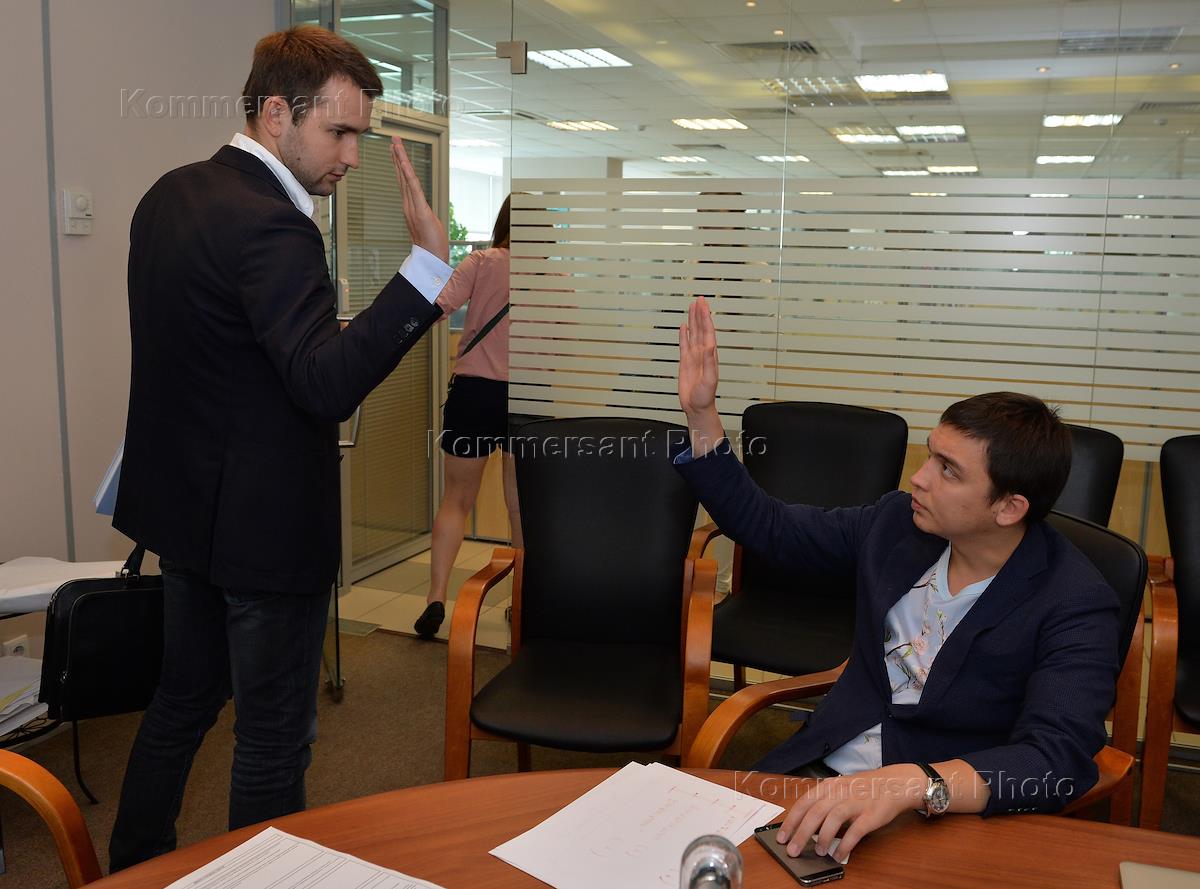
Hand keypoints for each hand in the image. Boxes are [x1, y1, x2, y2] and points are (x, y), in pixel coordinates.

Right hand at [391, 137, 448, 261]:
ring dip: (401, 160)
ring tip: (396, 144)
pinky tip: (404, 162)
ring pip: (406, 178)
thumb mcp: (429, 225)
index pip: (405, 182)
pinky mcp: (420, 210)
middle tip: (394, 140)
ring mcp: (412, 207)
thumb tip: (425, 213)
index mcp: (411, 206)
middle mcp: (408, 204)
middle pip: (402, 176)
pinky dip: (408, 174)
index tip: (396, 151)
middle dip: (398, 157)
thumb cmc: (432, 246)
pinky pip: (413, 188)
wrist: (431, 259)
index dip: (400, 165)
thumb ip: (425, 216)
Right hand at [678, 297, 719, 416]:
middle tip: (699, 299)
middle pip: (701, 328)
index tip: (703, 305)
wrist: (696, 406)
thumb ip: (710, 362)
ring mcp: (694, 356)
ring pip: (693, 333)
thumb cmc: (705, 396)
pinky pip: (684, 344)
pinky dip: (684, 334)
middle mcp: (702, 353)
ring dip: (693, 320)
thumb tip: (710, 345)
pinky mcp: (685, 362)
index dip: (705, 318)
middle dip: (700, 314)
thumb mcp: (710, 379)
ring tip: (692, 307)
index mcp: (710, 355)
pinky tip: (684, 327)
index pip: (708, 332)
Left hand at [776, 764, 924, 862]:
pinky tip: (839, 854)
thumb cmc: (863, 789)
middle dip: (801, 833)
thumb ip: (824, 803)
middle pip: (815, 812)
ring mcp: (856, 802)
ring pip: (833, 819)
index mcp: (829, 786)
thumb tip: (803, 826)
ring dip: (822, 838)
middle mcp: (840, 792)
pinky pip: (855, 831)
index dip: (791, 821)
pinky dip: (845, 844)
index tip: (781, 837)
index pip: (804, 803)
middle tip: (793, 851)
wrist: (895, 783)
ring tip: (818, 853)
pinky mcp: (871, 814)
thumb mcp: (840, 789)